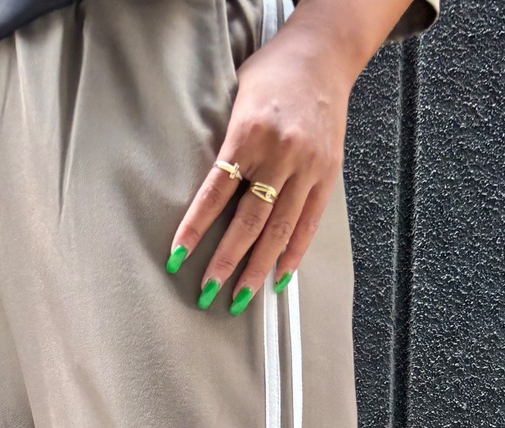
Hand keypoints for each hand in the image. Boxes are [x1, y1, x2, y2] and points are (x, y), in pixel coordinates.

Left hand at [167, 0, 407, 312]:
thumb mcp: (237, 98)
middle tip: (208, 292)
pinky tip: (279, 278)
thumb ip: (225, 145)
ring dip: (258, 268)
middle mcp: (281, 154)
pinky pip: (308, 223)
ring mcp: (307, 167)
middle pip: (249, 221)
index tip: (177, 257)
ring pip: (280, 230)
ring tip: (240, 297)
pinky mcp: (327, 174)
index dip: (195, 229)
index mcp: (250, 133)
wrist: (324, 53)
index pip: (215, 193)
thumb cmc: (272, 73)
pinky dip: (293, 253)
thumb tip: (205, 194)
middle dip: (227, 262)